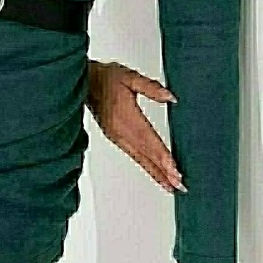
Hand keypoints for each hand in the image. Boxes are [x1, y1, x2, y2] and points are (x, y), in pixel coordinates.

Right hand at [84, 59, 186, 193]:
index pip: (148, 139)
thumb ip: (151, 87)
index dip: (162, 156)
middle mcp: (120, 130)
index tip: (174, 170)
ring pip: (140, 159)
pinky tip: (155, 174)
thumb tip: (171, 97)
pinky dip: (146, 167)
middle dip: (163, 171)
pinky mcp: (114, 138)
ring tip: (171, 186)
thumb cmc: (104, 77)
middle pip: (145, 154)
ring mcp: (116, 136)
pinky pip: (133, 156)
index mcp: (124, 115)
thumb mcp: (129, 76)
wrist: (82, 83)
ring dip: (156, 173)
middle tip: (179, 185)